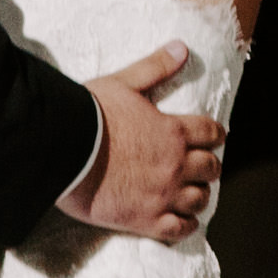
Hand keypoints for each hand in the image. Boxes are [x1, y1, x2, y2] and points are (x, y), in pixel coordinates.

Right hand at [62, 41, 224, 244]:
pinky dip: (185, 226)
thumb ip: (155, 67)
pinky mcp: (145, 219)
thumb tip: (181, 47)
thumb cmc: (90, 115)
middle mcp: (176, 164)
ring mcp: (163, 194)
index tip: (213, 137)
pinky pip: (178, 229)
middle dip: (208, 165)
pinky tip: (182, 222)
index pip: (211, 133)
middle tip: (200, 165)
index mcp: (173, 131)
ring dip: (198, 195)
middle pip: (210, 168)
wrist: (62, 150)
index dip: (215, 134)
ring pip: (199, 200)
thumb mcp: (123, 83)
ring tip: (191, 193)